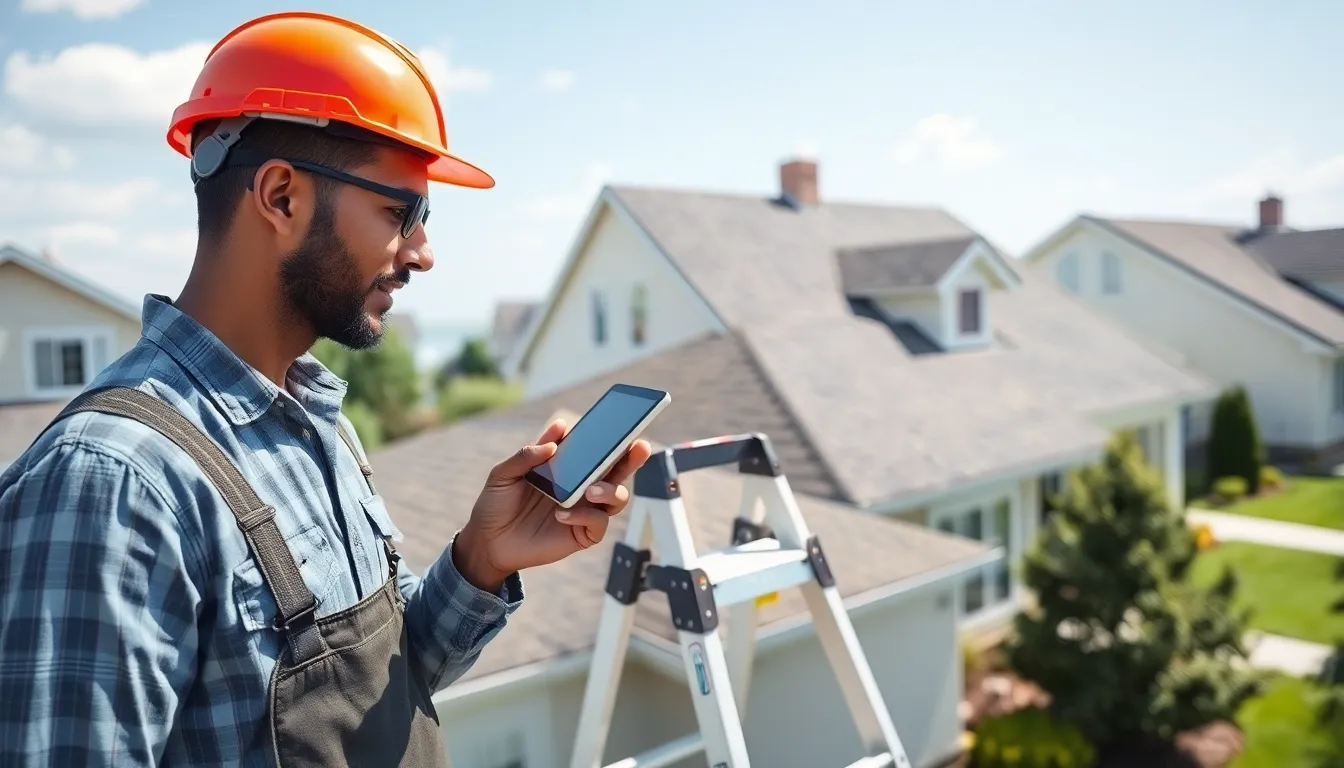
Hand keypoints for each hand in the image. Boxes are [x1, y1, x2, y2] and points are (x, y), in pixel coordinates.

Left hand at [453, 417, 652, 591]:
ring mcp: (584, 511)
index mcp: (567, 469)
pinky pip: (597, 523)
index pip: (595, 451)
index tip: (626, 424)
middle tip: (639, 446)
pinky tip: (562, 513)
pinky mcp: (581, 534)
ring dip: (610, 490)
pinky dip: (585, 516)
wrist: (486, 541)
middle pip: (617, 471)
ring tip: (591, 490)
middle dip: (632, 458)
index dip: (613, 439)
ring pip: (617, 498)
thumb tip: (558, 431)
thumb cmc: (496, 504)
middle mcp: (582, 488)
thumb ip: (528, 453)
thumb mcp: (504, 473)